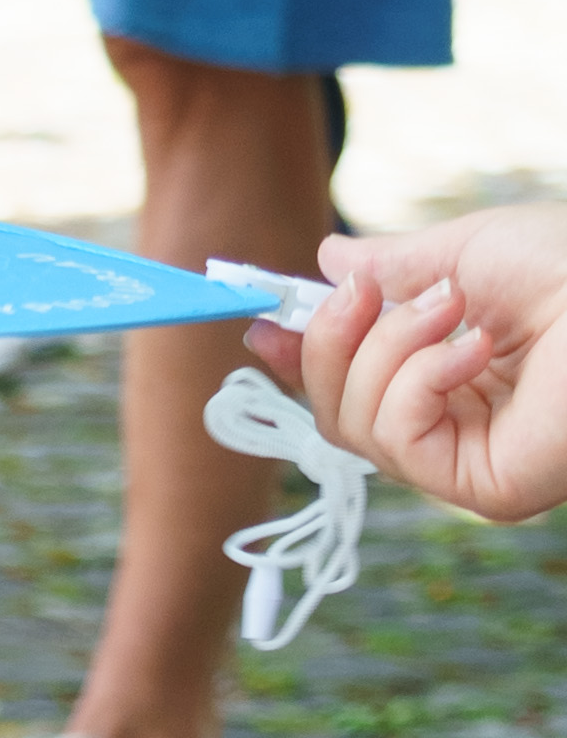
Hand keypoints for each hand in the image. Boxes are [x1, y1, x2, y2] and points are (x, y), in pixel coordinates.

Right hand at [244, 209, 566, 523]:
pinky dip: (417, 383)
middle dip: (331, 347)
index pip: (356, 382)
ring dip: (388, 352)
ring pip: (355, 428)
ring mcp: (464, 463)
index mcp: (454, 372)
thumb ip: (394, 264)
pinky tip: (472, 349)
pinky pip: (395, 443)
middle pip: (337, 413)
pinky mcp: (478, 488)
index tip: (260, 318)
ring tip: (456, 306)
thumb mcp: (466, 249)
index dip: (304, 355)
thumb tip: (330, 261)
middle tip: (361, 294)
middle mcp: (455, 426)